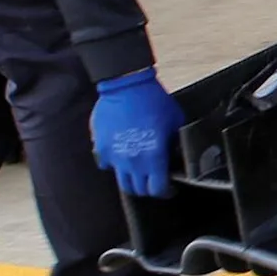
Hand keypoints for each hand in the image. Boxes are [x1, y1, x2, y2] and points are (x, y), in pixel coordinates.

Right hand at [90, 69, 182, 199]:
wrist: (127, 85)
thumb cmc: (154, 100)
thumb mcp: (175, 121)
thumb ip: (175, 142)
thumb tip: (176, 153)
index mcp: (154, 157)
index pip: (158, 190)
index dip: (165, 191)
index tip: (168, 188)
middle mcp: (132, 162)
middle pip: (139, 190)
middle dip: (149, 187)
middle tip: (154, 179)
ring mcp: (114, 157)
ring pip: (122, 182)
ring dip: (132, 180)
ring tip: (138, 172)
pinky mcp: (100, 148)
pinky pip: (106, 165)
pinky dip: (114, 164)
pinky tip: (122, 155)